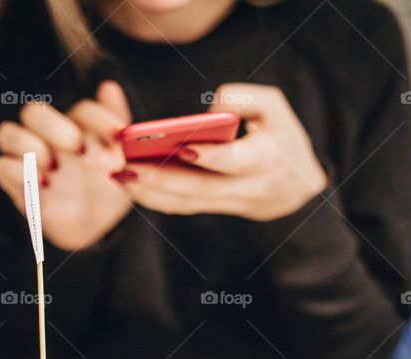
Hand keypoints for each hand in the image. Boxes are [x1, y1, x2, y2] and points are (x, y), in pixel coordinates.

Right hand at [0, 81, 132, 250]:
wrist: (98, 228)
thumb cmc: (109, 190)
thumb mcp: (124, 162)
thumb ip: (117, 126)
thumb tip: (108, 86)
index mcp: (80, 129)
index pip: (82, 111)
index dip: (99, 119)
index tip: (119, 136)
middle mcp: (50, 140)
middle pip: (33, 112)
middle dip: (54, 126)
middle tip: (78, 148)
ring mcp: (31, 161)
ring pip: (6, 134)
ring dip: (29, 146)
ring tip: (54, 167)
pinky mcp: (18, 186)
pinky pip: (1, 167)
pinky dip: (19, 172)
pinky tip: (44, 186)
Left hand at [123, 83, 326, 221]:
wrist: (293, 187)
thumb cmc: (281, 136)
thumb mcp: (276, 107)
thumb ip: (243, 99)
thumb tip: (206, 111)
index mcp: (264, 159)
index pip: (236, 163)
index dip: (212, 157)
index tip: (185, 147)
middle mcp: (244, 187)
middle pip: (198, 188)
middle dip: (161, 178)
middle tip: (127, 165)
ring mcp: (225, 202)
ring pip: (184, 202)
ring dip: (149, 192)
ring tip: (117, 174)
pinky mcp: (210, 207)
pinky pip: (179, 206)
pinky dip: (151, 197)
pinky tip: (125, 181)